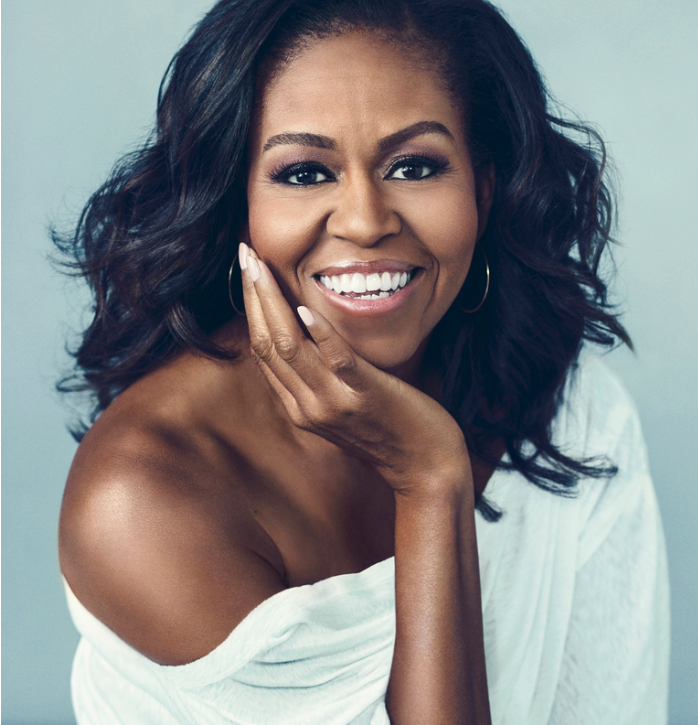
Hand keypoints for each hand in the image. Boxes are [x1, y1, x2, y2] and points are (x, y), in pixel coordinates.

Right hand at [238, 244, 469, 495]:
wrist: (426, 468)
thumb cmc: (390, 429)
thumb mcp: (341, 406)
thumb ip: (319, 377)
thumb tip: (307, 333)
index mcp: (298, 407)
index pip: (262, 351)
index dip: (250, 307)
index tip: (247, 270)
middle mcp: (308, 407)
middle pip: (268, 344)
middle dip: (253, 296)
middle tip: (244, 255)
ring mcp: (335, 403)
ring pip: (291, 348)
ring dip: (273, 303)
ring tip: (263, 268)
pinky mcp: (366, 397)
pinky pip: (338, 361)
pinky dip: (319, 333)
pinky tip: (307, 307)